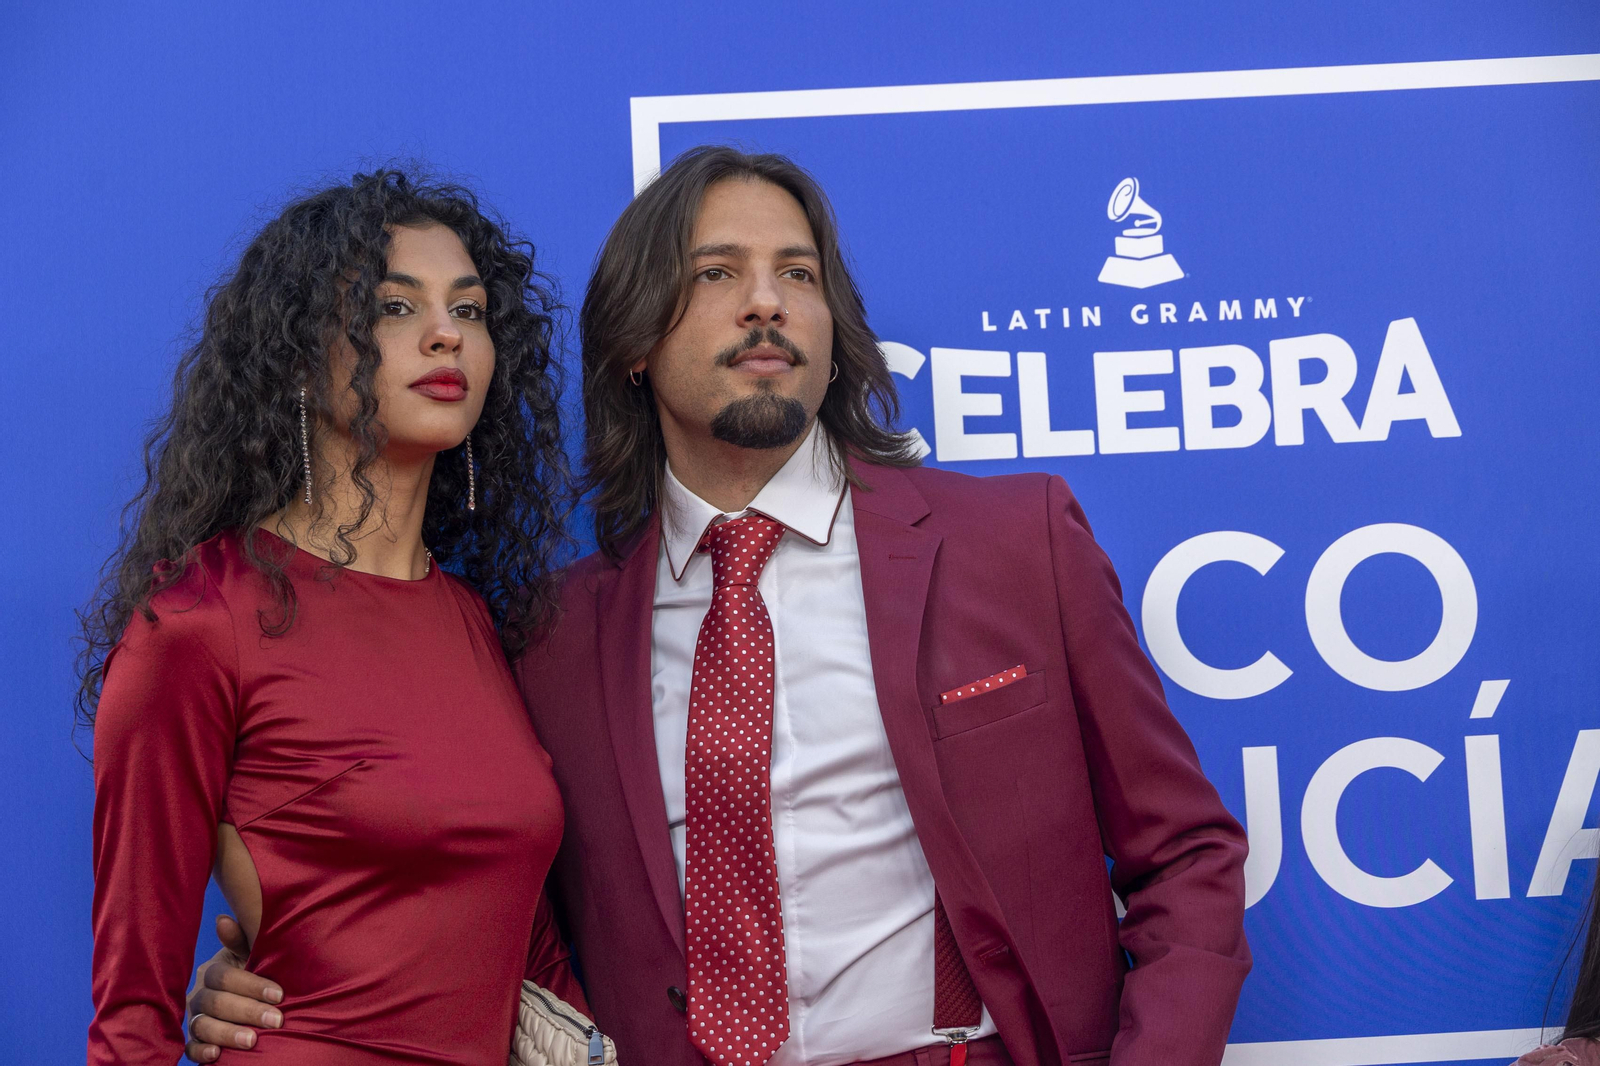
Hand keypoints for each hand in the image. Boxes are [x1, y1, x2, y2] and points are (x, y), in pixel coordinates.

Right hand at [184, 914, 283, 1061]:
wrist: (258, 1003)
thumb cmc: (258, 974)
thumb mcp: (255, 957)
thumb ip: (242, 941)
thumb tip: (222, 920)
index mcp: (213, 972)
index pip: (225, 977)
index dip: (251, 985)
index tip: (279, 994)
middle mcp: (200, 995)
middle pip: (216, 1003)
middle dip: (248, 1011)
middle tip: (276, 1020)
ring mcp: (195, 1019)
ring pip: (203, 1026)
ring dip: (228, 1034)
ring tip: (253, 1041)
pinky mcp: (194, 1042)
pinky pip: (190, 1048)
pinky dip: (201, 1052)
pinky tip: (217, 1055)